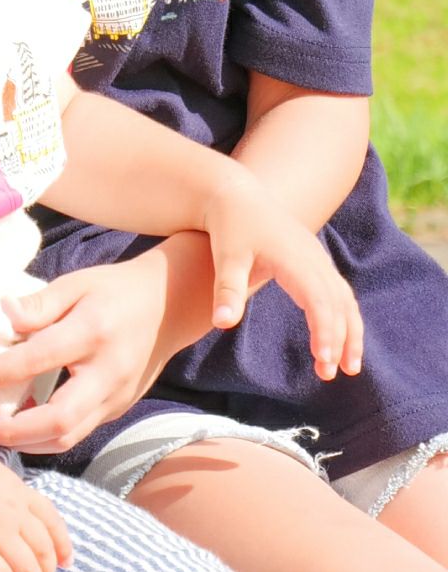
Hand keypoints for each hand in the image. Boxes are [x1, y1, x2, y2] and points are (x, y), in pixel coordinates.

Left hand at [0, 252, 202, 453]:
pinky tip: (21, 429)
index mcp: (93, 332)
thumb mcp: (77, 283)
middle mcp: (108, 372)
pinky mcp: (118, 409)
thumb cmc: (116, 290)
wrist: (172, 305)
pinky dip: (45, 437)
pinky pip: (78, 433)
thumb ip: (40, 303)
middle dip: (14, 431)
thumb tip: (4, 313)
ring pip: (69, 437)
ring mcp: (116, 397)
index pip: (39, 359)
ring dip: (27, 442)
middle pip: (59, 419)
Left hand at [203, 176, 363, 380]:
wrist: (236, 197)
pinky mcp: (314, 262)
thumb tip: (222, 324)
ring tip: (348, 367)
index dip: (325, 331)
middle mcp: (314, 258)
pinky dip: (344, 318)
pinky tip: (340, 340)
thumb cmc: (229, 227)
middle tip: (332, 374)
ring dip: (350, 332)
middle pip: (339, 303)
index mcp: (295, 258)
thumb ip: (226, 290)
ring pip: (344, 299)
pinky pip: (338, 293)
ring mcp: (318, 259)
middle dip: (342, 339)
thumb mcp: (225, 257)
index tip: (323, 361)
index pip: (319, 300)